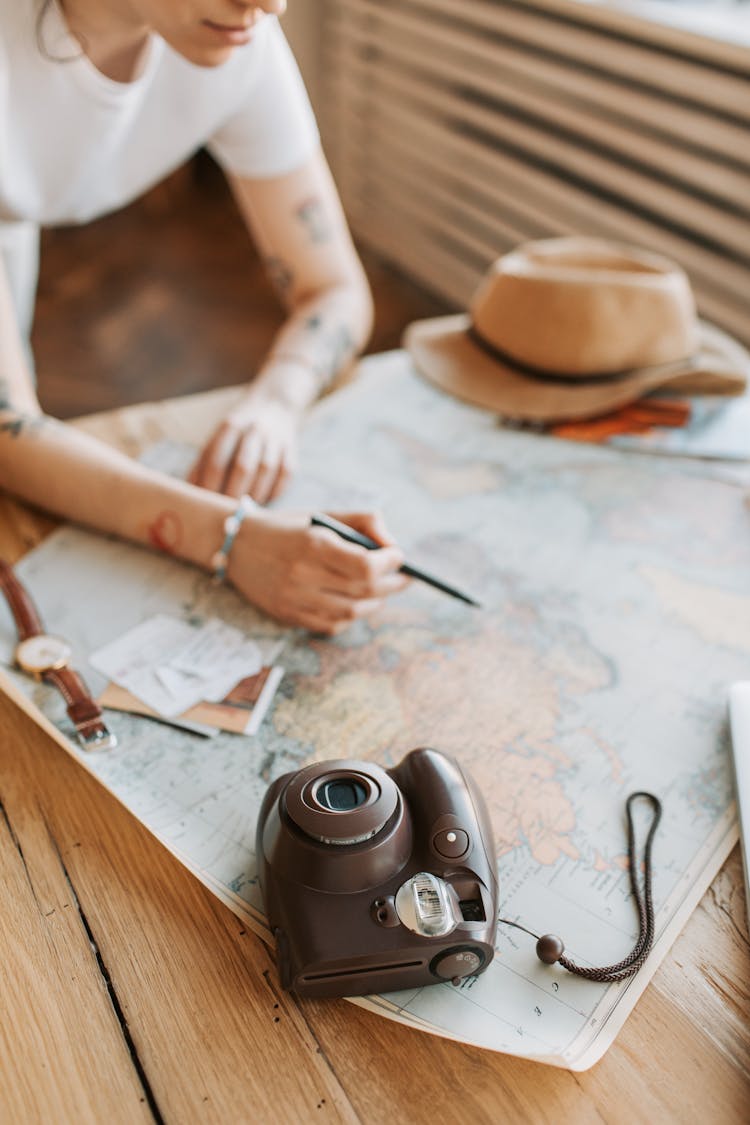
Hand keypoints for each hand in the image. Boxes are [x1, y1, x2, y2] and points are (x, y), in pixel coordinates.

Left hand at [188, 396, 299, 502]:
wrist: (274, 406)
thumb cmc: (238, 431)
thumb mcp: (217, 437)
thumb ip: (203, 463)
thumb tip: (191, 492)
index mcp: (230, 426)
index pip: (217, 460)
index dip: (210, 485)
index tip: (205, 504)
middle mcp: (254, 430)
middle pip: (243, 467)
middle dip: (233, 493)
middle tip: (226, 513)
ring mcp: (276, 439)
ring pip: (266, 472)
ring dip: (254, 494)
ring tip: (245, 510)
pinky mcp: (291, 450)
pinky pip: (285, 475)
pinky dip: (274, 491)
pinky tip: (264, 500)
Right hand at [227, 510, 409, 633]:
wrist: (235, 545)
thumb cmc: (288, 528)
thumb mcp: (323, 515)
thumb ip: (363, 521)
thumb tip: (393, 544)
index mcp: (313, 544)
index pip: (366, 565)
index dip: (390, 563)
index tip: (398, 556)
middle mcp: (303, 574)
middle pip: (364, 591)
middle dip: (391, 584)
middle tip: (402, 578)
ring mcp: (294, 599)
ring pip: (351, 613)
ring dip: (374, 603)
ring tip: (381, 591)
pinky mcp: (287, 615)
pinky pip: (331, 626)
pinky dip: (350, 618)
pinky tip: (354, 604)